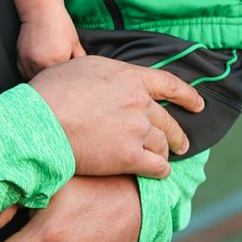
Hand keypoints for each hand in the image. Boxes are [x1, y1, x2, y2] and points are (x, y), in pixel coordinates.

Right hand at [16, 8, 84, 78]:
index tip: (69, 73)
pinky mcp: (21, 61)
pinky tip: (39, 64)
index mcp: (59, 61)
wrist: (40, 11)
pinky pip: (27, 75)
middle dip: (56, 79)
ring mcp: (30, 63)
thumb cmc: (60, 24)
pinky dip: (33, 73)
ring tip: (48, 67)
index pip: (65, 79)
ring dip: (43, 78)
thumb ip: (80, 59)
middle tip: (59, 70)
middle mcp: (42, 64)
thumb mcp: (75, 42)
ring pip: (38, 80)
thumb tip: (84, 72)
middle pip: (51, 82)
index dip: (68, 77)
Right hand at [29, 55, 203, 177]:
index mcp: (130, 77)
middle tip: (182, 142)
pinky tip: (158, 173)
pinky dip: (160, 171)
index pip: (168, 84)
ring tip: (166, 159)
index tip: (198, 104)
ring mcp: (137, 130)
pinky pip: (156, 167)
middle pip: (167, 119)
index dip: (187, 94)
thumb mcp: (82, 67)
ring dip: (166, 153)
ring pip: (163, 144)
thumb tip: (109, 80)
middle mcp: (139, 102)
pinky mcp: (130, 157)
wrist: (44, 121)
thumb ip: (105, 74)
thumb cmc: (52, 92)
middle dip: (178, 133)